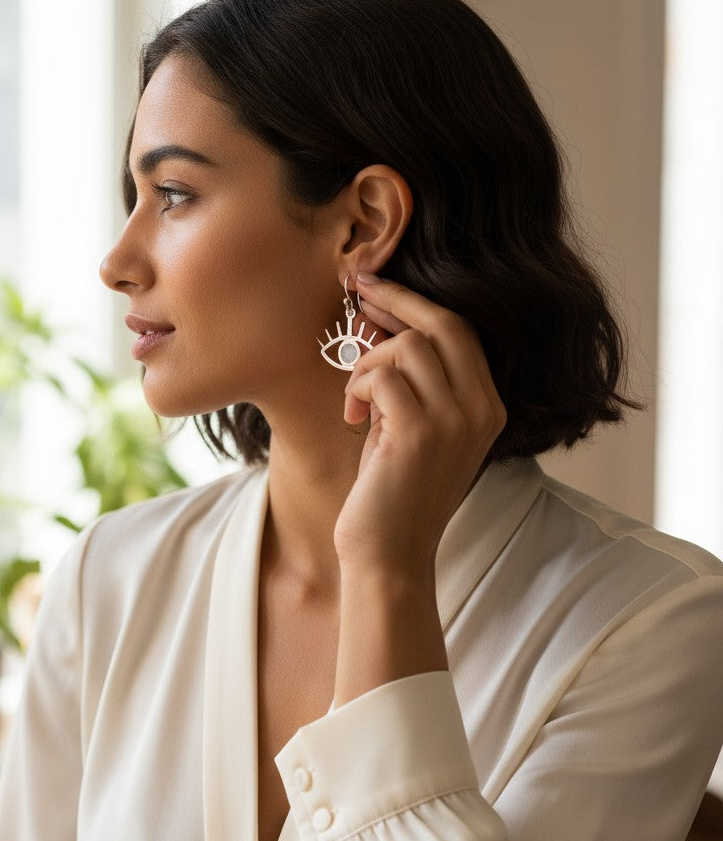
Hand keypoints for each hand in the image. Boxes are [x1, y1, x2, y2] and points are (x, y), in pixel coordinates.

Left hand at [334, 274, 505, 582]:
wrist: (389, 555)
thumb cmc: (393, 491)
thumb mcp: (411, 427)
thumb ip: (410, 381)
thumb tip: (378, 322)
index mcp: (488, 406)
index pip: (460, 330)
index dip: (416, 302)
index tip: (377, 285)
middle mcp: (481, 409)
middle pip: (443, 323)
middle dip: (394, 302)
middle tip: (357, 293)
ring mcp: (454, 421)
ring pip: (407, 347)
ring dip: (367, 364)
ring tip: (356, 400)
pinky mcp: (419, 433)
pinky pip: (381, 377)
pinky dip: (357, 389)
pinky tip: (353, 418)